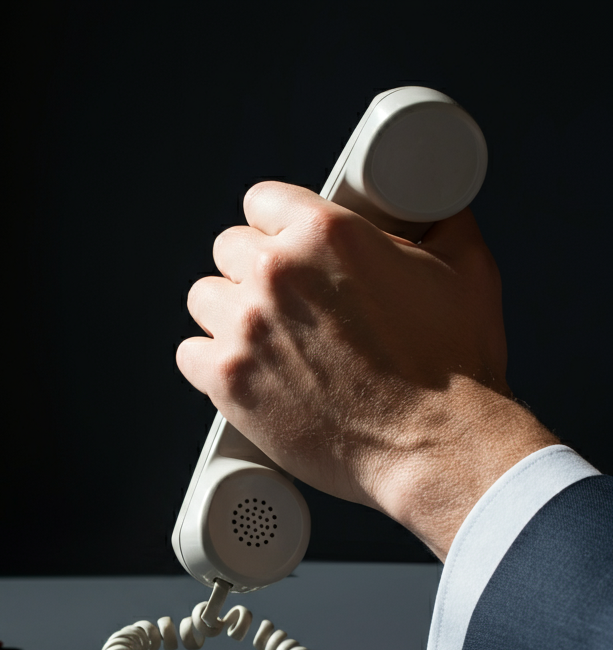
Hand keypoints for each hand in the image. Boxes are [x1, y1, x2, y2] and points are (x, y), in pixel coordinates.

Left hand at [176, 181, 557, 559]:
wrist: (436, 444)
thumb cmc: (454, 368)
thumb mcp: (464, 270)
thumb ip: (437, 225)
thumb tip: (434, 208)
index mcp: (325, 232)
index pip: (261, 200)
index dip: (274, 224)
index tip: (280, 244)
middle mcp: (276, 273)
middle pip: (228, 249)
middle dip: (252, 271)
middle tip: (281, 302)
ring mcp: (246, 328)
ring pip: (203, 299)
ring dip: (227, 315)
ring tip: (261, 338)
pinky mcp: (227, 381)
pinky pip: (189, 355)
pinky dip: (210, 364)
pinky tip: (241, 371)